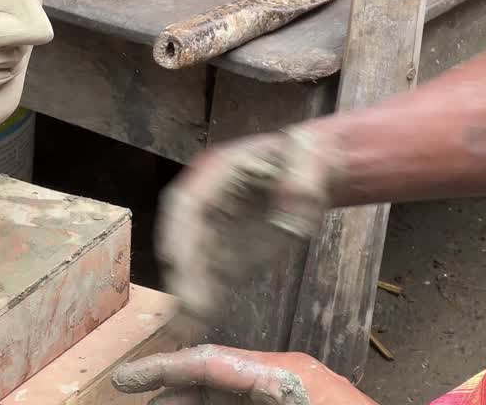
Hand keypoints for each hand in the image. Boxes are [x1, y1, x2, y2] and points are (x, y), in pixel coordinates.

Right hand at [112, 345, 377, 404]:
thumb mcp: (283, 401)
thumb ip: (227, 392)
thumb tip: (177, 397)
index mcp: (287, 373)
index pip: (210, 361)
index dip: (162, 369)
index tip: (124, 379)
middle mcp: (292, 374)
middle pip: (217, 377)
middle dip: (176, 392)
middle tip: (139, 401)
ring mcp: (301, 390)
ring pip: (232, 393)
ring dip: (197, 402)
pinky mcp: (304, 402)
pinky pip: (252, 402)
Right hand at [156, 128, 331, 320]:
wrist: (306, 175)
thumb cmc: (304, 159)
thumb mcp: (309, 158)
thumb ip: (301, 178)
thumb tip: (294, 197)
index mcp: (215, 172)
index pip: (186, 203)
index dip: (178, 231)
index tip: (176, 260)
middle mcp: (203, 203)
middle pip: (182, 239)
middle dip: (183, 273)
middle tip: (190, 306)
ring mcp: (211, 230)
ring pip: (190, 264)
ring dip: (187, 294)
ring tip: (187, 326)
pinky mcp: (223, 253)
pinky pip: (207, 279)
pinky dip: (200, 301)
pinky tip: (194, 324)